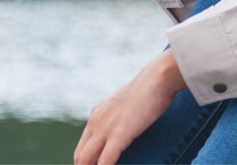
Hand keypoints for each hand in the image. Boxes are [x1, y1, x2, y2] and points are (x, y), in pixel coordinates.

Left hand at [73, 49, 185, 164]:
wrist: (156, 79)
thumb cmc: (148, 90)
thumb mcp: (125, 104)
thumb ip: (119, 117)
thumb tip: (125, 127)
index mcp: (96, 115)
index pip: (82, 146)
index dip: (84, 162)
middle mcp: (96, 122)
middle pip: (80, 156)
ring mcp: (105, 129)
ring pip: (86, 160)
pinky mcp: (118, 135)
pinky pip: (105, 161)